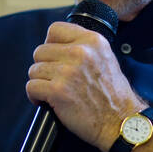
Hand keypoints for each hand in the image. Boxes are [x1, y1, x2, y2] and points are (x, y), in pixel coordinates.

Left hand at [26, 21, 143, 151]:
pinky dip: (35, 96)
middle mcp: (80, 52)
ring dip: (40, 82)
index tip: (54, 57)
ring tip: (53, 91)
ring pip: (34, 69)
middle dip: (44, 67)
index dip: (50, 44)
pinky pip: (31, 86)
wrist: (121, 122)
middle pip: (40, 51)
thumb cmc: (113, 95)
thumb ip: (84, 47)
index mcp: (92, 41)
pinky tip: (46, 101)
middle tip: (55, 79)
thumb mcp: (106, 58)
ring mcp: (68, 72)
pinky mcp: (58, 91)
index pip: (55, 29)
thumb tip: (57, 45)